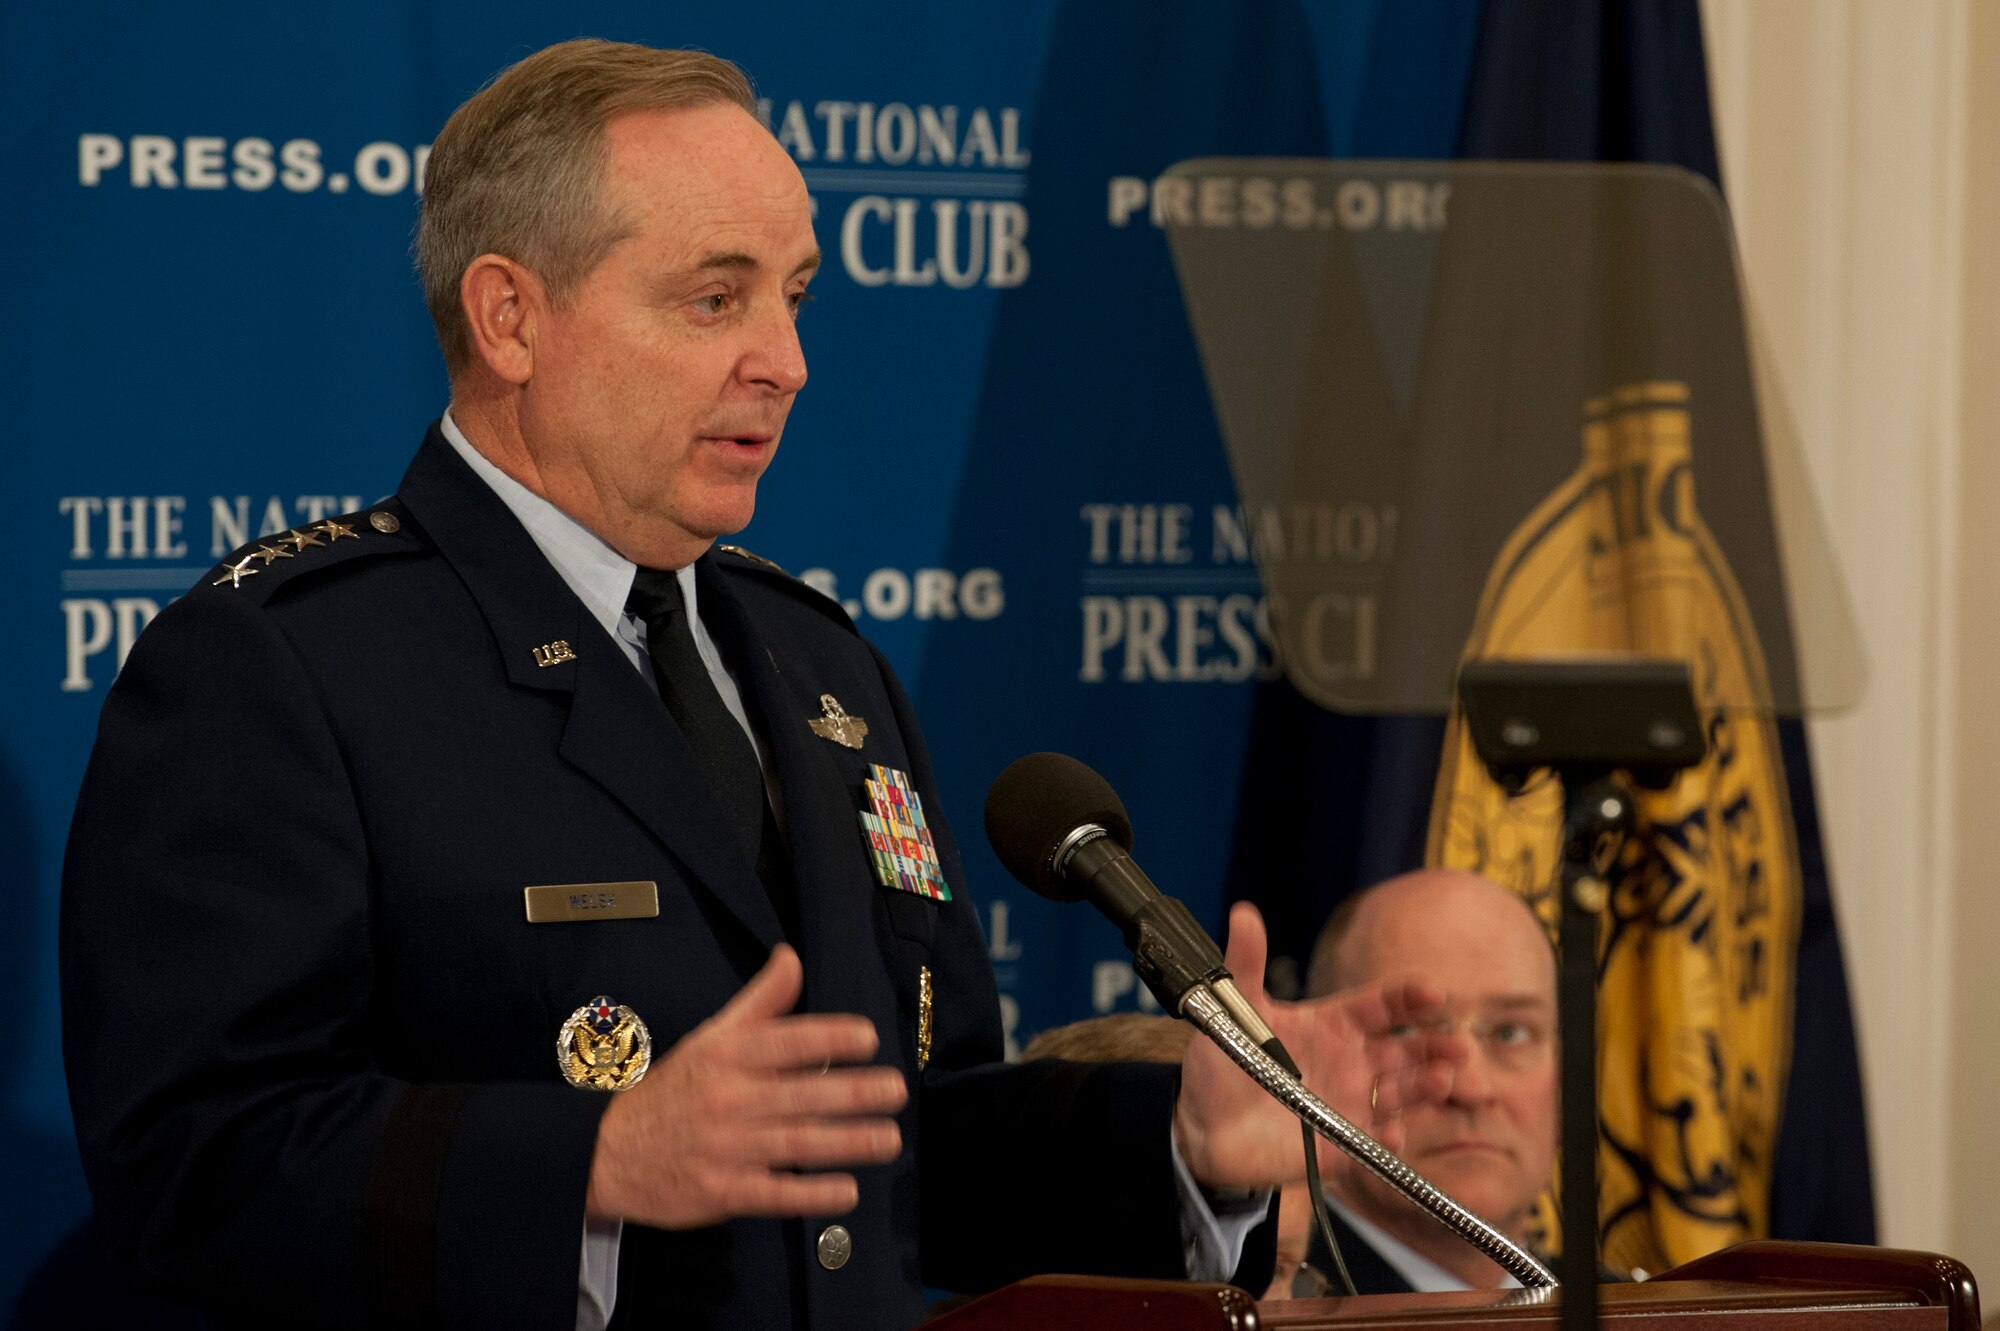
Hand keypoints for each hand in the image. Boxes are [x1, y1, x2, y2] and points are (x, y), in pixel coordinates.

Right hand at [585, 944, 907, 1227]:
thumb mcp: (711, 1037)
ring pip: (797, 1143)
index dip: (830, 1037)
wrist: (608, 1152)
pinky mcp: (723, 1192)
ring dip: (849, 1142)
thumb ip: (760, 1001)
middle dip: (855, 1092)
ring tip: (890, 1138)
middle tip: (896, 1090)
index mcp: (728, 1057)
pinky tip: (848, 1190)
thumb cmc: (675, 1090)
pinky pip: (776, 1194)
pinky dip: (812, 1194)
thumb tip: (791, 955)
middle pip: (802, 1094)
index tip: (868, 1038)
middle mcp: (729, 1099)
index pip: (786, 1041)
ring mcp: (726, 1148)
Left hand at [1173, 902, 1462, 1191]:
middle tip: (1455, 1044)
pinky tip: (1393, 1133)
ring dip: (1424, 1087)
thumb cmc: (1222, 1061)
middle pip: (1404, 1051)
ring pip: (1400, 1094)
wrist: (1199, 1124)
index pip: (1381, 1006)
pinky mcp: (1339, 1146)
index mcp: (1333, 1025)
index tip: (1433, 992)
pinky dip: (1388, 1139)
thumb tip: (1243, 914)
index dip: (1408, 999)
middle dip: (1433, 1046)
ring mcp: (1349, 1104)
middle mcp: (1351, 1063)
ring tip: (1441, 1080)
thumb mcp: (1235, 1010)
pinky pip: (1372, 1144)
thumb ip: (1246, 963)